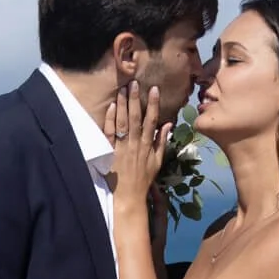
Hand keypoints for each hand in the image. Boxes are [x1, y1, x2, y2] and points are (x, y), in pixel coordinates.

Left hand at [105, 81, 172, 210]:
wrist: (129, 196)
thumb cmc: (143, 179)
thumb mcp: (157, 161)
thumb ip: (162, 142)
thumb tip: (169, 123)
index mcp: (147, 145)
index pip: (152, 120)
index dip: (153, 104)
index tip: (154, 89)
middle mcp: (135, 144)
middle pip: (136, 118)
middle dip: (135, 99)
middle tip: (134, 83)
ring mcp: (122, 147)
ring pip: (123, 123)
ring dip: (123, 105)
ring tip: (123, 89)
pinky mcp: (110, 152)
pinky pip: (110, 134)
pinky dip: (110, 120)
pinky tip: (112, 107)